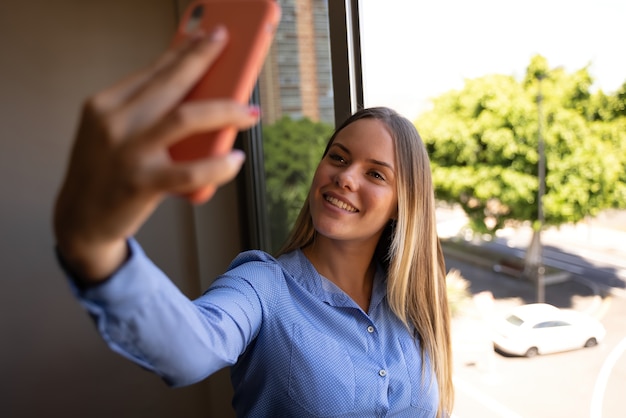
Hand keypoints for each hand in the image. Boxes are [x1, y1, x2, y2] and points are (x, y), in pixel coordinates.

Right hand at [53, 26, 259, 282]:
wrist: (80, 220)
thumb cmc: (103, 173)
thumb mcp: (111, 132)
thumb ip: (142, 111)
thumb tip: (193, 91)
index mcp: (105, 105)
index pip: (153, 70)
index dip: (184, 50)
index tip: (207, 36)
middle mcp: (115, 123)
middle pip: (171, 82)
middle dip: (205, 59)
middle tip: (227, 46)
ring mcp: (129, 152)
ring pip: (187, 118)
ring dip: (225, 110)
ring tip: (249, 112)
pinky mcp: (143, 183)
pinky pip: (193, 170)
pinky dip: (220, 164)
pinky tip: (235, 158)